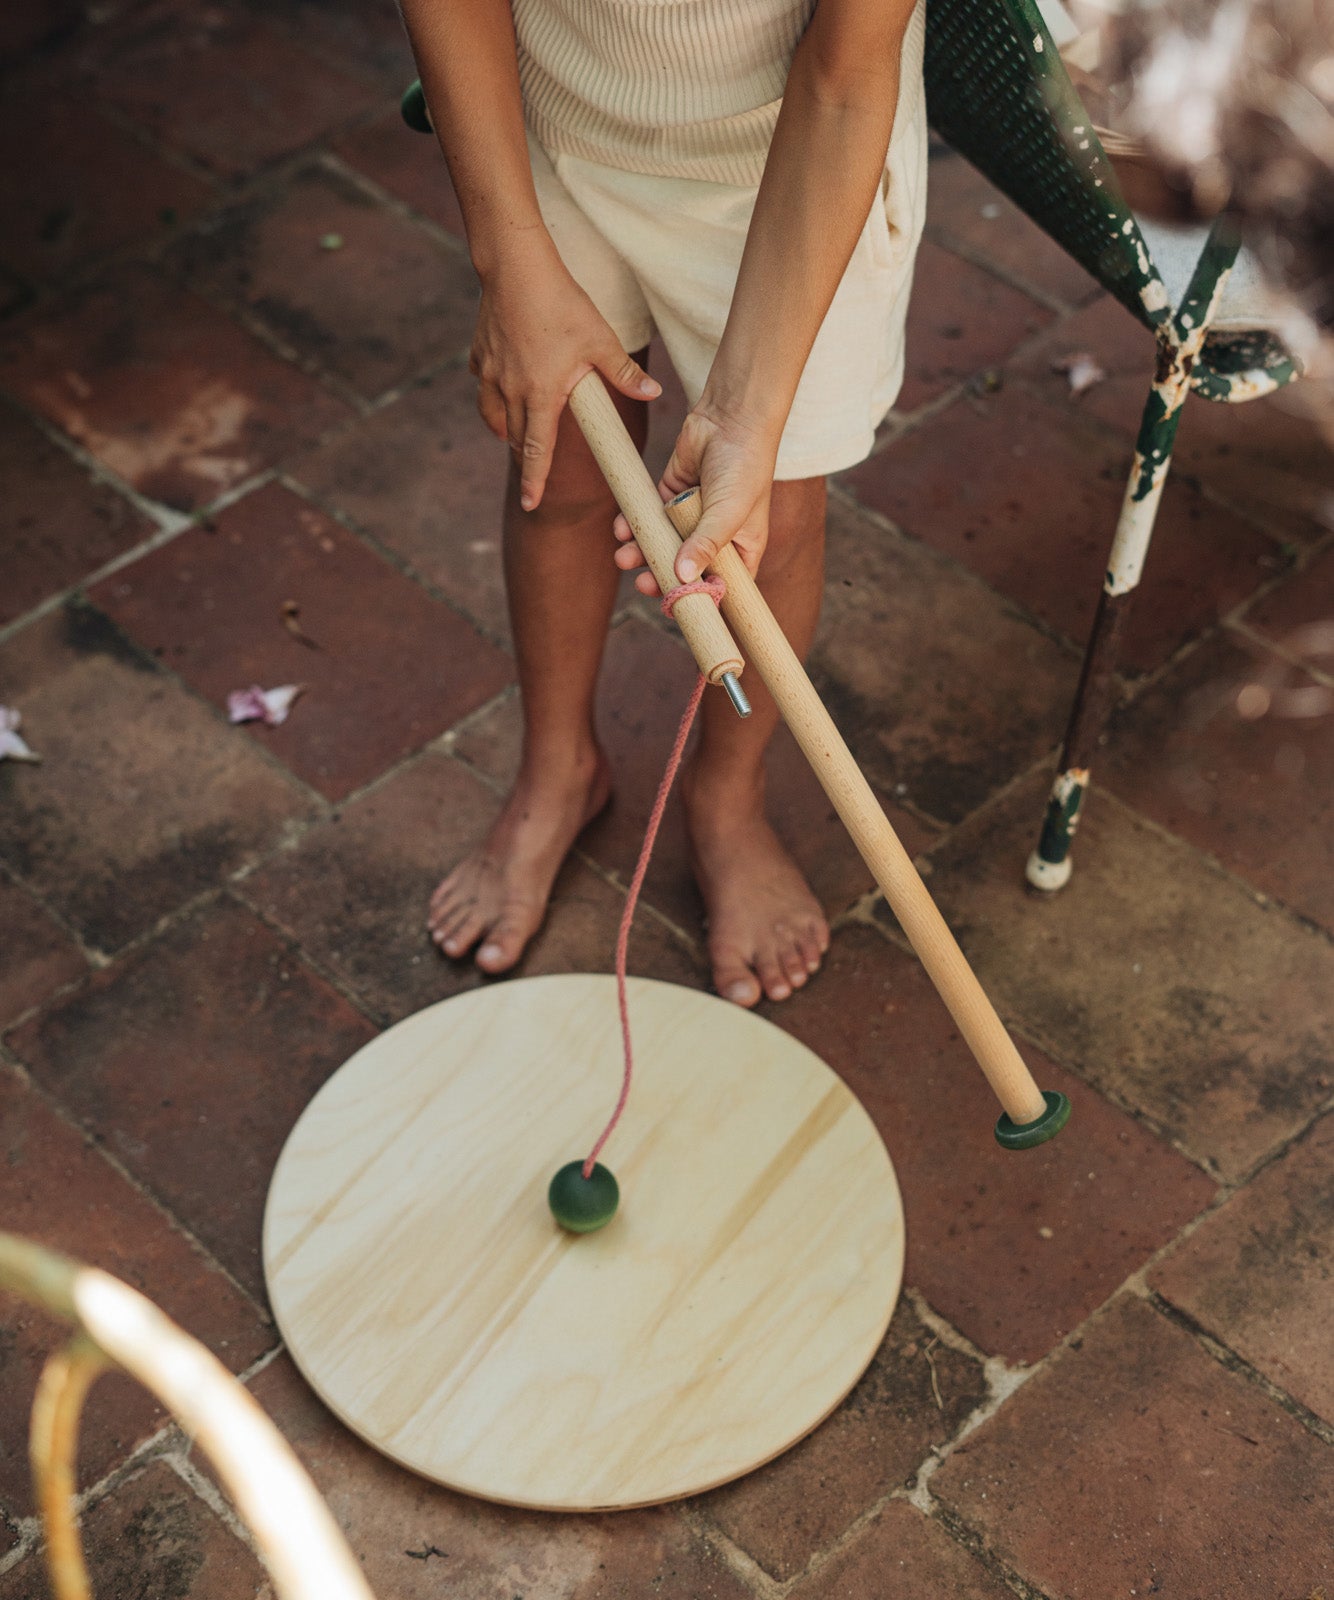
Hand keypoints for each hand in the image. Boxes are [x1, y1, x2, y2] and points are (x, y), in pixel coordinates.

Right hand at [471, 233, 659, 509]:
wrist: (515, 266)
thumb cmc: (561, 303)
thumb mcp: (601, 340)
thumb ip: (624, 374)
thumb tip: (655, 393)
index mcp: (541, 395)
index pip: (537, 450)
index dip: (535, 480)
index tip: (530, 503)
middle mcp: (510, 391)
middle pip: (515, 438)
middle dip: (525, 452)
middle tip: (536, 461)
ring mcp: (489, 374)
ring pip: (493, 416)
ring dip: (506, 428)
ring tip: (520, 427)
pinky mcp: (479, 355)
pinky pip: (483, 385)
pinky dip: (493, 393)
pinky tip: (505, 382)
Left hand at [613, 405, 778, 594]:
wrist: (730, 417)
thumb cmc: (744, 466)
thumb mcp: (728, 512)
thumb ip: (705, 544)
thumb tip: (683, 578)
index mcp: (740, 549)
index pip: (720, 587)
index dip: (699, 601)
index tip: (677, 609)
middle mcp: (715, 537)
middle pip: (684, 571)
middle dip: (660, 577)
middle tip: (641, 583)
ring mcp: (691, 517)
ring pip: (662, 545)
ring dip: (641, 552)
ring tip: (622, 556)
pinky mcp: (671, 496)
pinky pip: (649, 517)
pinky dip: (634, 523)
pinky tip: (622, 528)